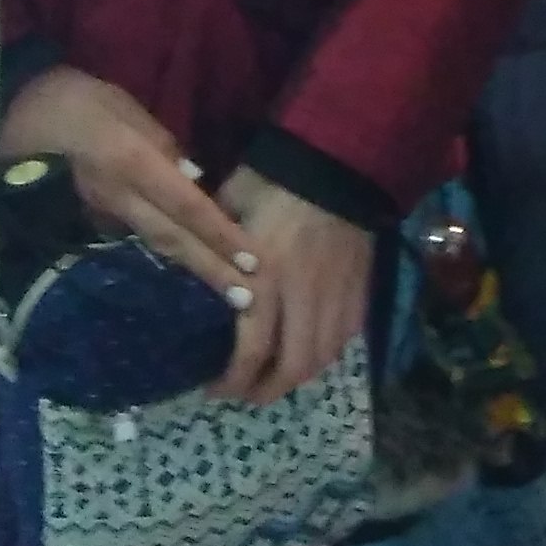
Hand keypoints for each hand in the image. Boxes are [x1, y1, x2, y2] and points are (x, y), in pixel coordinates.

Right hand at [0, 66, 255, 304]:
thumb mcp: (125, 107)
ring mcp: (98, 214)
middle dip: (211, 270)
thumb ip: (162, 143)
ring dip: (189, 269)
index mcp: (133, 163)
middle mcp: (118, 197)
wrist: (12, 113)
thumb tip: (193, 176)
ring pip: (152, 246)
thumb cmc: (75, 100)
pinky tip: (178, 270)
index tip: (252, 260)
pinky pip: (129, 240)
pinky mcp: (83, 221)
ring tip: (222, 294)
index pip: (186, 206)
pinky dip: (158, 257)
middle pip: (172, 239)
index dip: (219, 235)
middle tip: (247, 300)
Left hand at [214, 170, 371, 405]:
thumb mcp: (229, 206)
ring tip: (273, 375)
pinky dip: (326, 351)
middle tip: (244, 391)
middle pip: (295, 366)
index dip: (233, 380)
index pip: (254, 348)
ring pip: (324, 356)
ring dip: (297, 375)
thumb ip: (211, 245)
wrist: (335, 155)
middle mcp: (306, 292)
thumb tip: (185, 269)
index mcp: (269, 275)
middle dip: (267, 390)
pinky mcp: (360, 284)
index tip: (212, 388)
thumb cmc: (272, 179)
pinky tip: (308, 347)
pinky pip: (346, 334)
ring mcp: (338, 291)